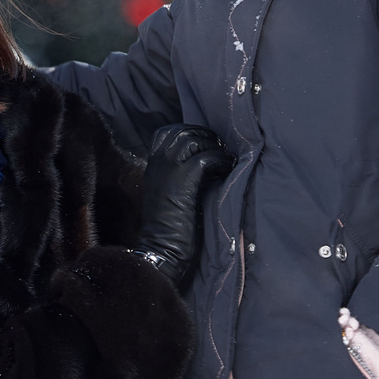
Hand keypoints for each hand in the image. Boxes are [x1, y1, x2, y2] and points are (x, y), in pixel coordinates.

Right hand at [132, 124, 229, 286]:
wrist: (161, 248)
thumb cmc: (169, 226)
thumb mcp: (168, 192)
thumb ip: (177, 174)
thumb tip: (203, 158)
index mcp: (152, 164)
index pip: (167, 131)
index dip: (190, 133)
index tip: (205, 145)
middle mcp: (157, 161)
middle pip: (183, 131)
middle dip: (205, 137)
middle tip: (219, 151)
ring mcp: (168, 169)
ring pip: (195, 140)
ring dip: (214, 148)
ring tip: (224, 162)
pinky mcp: (183, 180)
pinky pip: (207, 158)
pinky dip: (220, 162)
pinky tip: (226, 172)